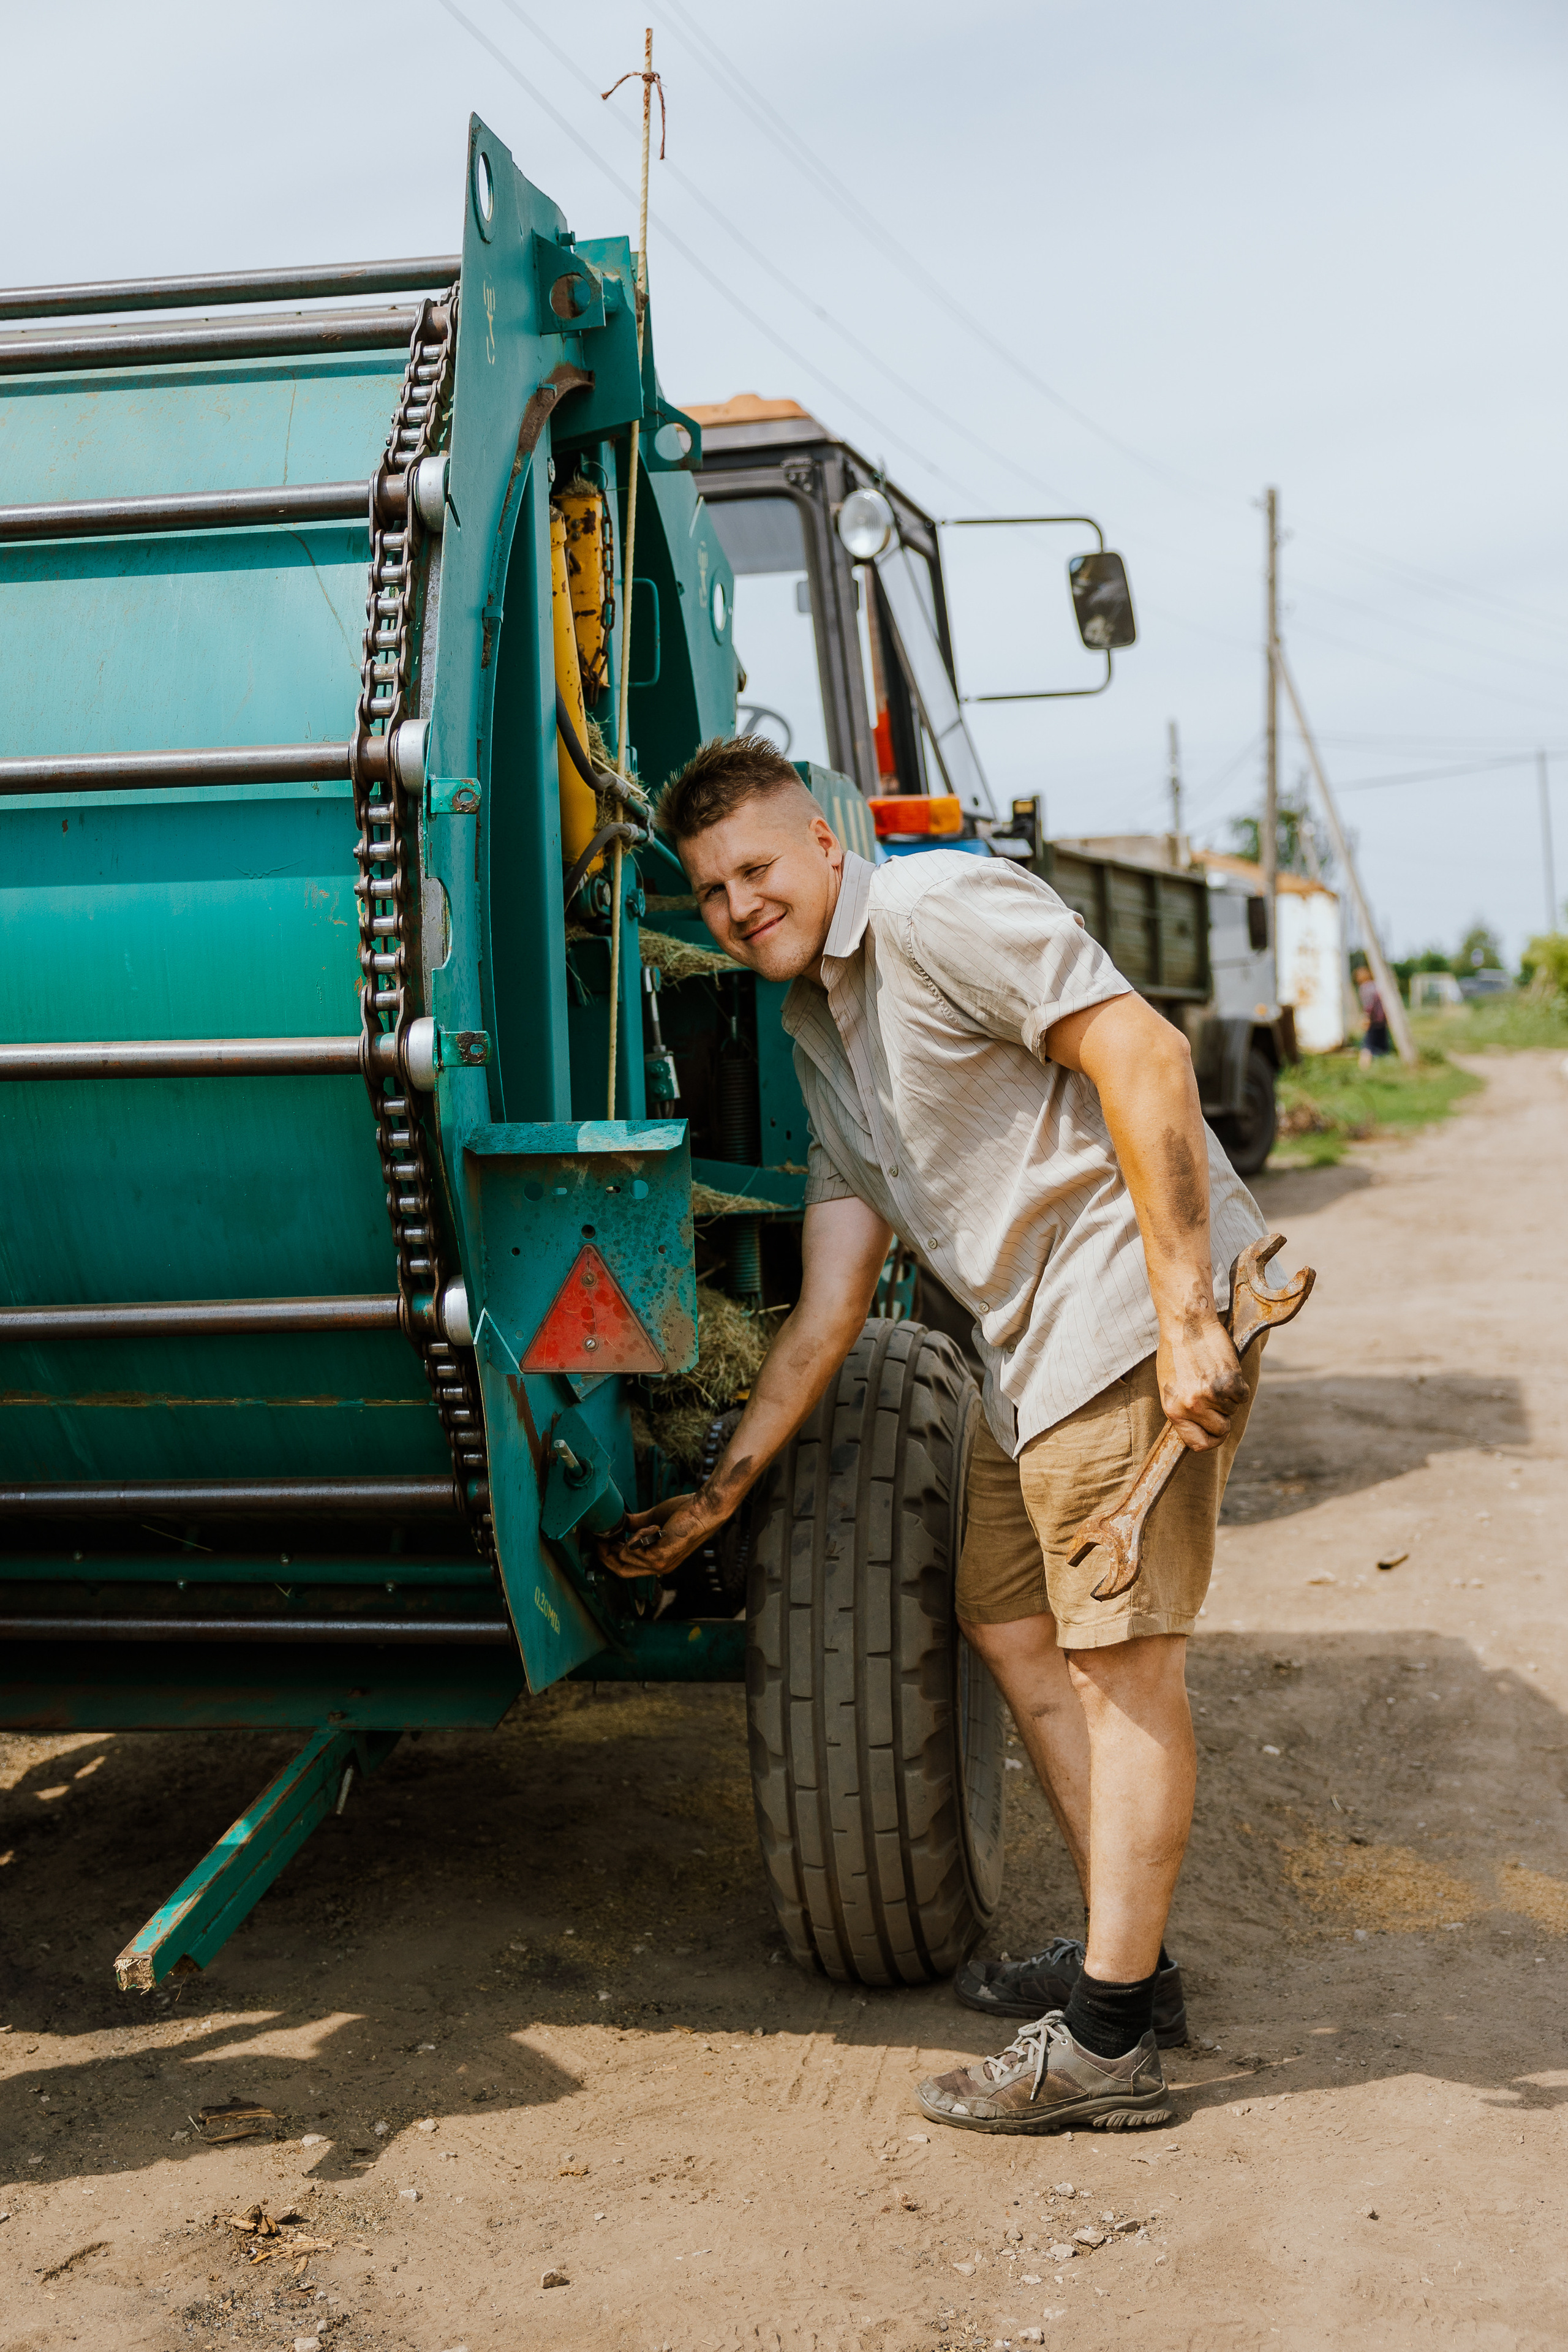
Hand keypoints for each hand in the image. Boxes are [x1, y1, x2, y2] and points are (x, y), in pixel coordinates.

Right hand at [592, 1492, 714, 1580]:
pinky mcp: (660, 1558)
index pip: (627, 1568)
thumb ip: (636, 1524)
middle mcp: (658, 1567)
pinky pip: (633, 1551)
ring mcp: (659, 1565)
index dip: (610, 1557)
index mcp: (657, 1560)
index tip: (603, 1541)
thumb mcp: (654, 1520)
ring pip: (624, 1559)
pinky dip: (638, 1535)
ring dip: (629, 1538)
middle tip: (602, 1539)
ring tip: (648, 1525)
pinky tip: (655, 1527)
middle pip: (621, 1572)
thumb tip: (619, 1522)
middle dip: (606, 1556)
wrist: (704, 1510)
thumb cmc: (686, 1513)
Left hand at [1156, 1314, 1246, 1452]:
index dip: (1210, 1440)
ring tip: (1213, 1375)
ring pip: (1232, 1410)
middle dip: (1222, 1416)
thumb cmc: (1175, 1353)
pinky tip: (1225, 1370)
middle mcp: (1192, 1406)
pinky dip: (1239, 1385)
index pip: (1198, 1443)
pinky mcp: (1230, 1383)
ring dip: (1228, 1397)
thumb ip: (1183, 1410)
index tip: (1215, 1433)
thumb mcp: (1170, 1387)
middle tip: (1216, 1397)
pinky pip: (1242, 1396)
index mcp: (1173, 1410)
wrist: (1186, 1324)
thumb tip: (1199, 1429)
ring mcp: (1211, 1396)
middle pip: (1221, 1429)